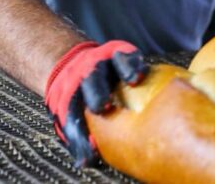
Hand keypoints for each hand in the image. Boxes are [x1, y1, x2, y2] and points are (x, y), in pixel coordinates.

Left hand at [43, 40, 147, 167]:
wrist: (73, 65)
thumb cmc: (80, 103)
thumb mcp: (74, 120)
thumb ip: (81, 139)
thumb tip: (89, 161)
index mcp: (72, 98)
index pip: (75, 115)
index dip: (82, 133)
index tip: (89, 150)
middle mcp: (86, 77)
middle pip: (91, 82)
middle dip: (97, 93)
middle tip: (103, 106)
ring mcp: (102, 63)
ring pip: (111, 64)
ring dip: (124, 70)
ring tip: (134, 79)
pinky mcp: (119, 53)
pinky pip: (127, 56)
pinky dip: (134, 63)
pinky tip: (142, 73)